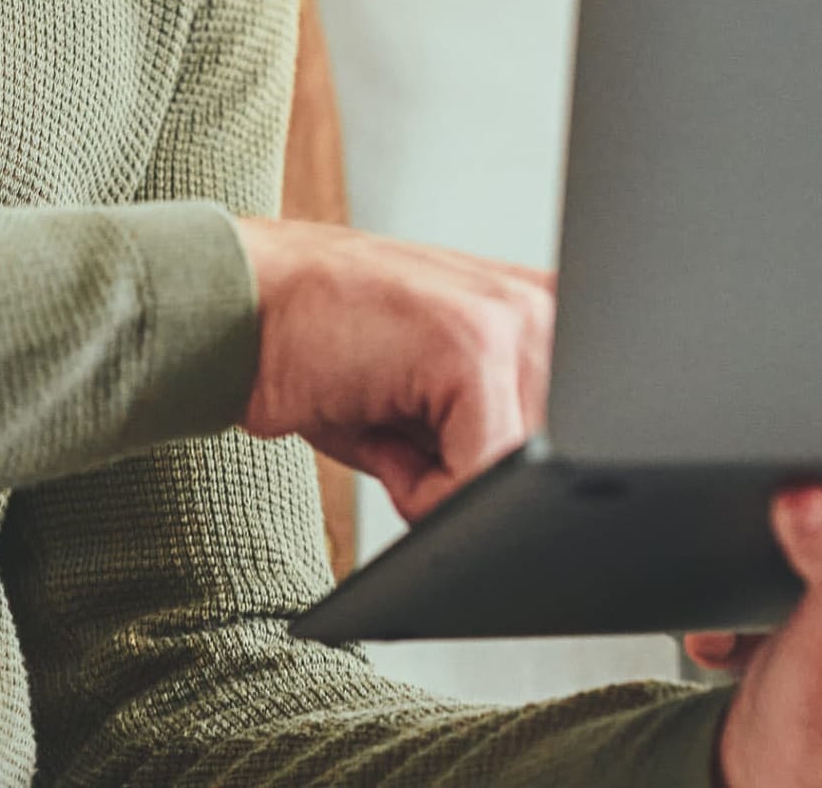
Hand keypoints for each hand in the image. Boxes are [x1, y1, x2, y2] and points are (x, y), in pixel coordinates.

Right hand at [230, 216, 552, 520]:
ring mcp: (514, 316)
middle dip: (478, 480)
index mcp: (545, 313)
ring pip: (524, 476)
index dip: (521, 488)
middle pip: (558, 464)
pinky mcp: (474, 344)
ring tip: (393, 422)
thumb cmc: (327, 360)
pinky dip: (421, 490)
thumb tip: (546, 516)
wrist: (236, 313)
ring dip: (448, 482)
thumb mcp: (434, 402)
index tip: (455, 470)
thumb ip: (502, 437)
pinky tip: (380, 431)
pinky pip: (482, 477)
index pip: (585, 442)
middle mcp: (542, 305)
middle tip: (409, 434)